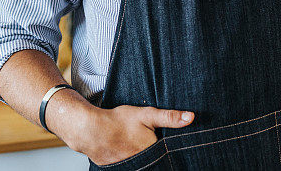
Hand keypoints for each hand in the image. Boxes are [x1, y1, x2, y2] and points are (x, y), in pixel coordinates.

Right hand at [78, 105, 193, 165]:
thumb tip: (191, 117)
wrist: (90, 130)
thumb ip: (169, 117)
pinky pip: (131, 167)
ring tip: (137, 145)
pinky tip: (129, 151)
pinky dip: (134, 162)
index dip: (169, 150)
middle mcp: (143, 164)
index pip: (168, 155)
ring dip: (146, 159)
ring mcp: (130, 168)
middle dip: (157, 155)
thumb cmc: (118, 121)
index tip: (168, 145)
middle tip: (146, 141)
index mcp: (153, 151)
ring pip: (144, 164)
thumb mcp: (147, 115)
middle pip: (156, 160)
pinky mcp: (118, 170)